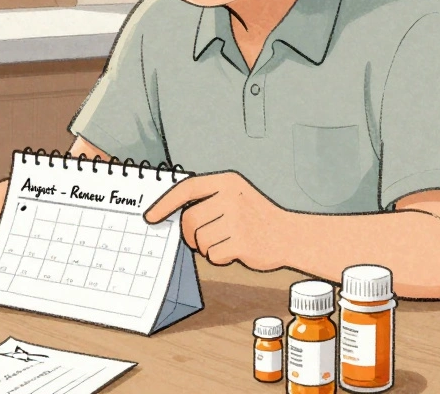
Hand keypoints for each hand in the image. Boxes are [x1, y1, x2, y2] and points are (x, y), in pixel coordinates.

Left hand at [144, 172, 288, 271]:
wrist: (289, 235)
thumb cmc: (256, 217)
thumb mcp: (235, 196)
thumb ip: (208, 199)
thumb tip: (169, 214)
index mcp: (227, 182)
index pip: (187, 188)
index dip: (164, 203)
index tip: (150, 217)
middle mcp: (231, 197)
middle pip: (189, 220)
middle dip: (191, 235)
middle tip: (203, 239)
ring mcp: (237, 219)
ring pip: (199, 240)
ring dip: (207, 247)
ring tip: (226, 242)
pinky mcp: (242, 242)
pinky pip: (213, 255)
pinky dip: (220, 258)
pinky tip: (235, 251)